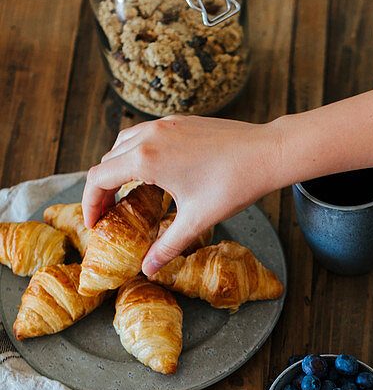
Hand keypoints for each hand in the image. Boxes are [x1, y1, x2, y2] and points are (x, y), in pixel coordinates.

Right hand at [81, 115, 284, 274]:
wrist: (266, 153)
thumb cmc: (233, 184)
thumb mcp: (196, 221)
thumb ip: (167, 246)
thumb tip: (148, 268)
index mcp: (146, 159)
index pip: (98, 178)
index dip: (89, 203)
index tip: (93, 223)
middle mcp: (150, 136)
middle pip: (107, 160)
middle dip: (101, 188)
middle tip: (107, 214)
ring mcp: (165, 124)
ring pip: (125, 143)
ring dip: (118, 168)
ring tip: (126, 194)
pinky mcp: (180, 121)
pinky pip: (146, 135)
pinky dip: (138, 153)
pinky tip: (154, 175)